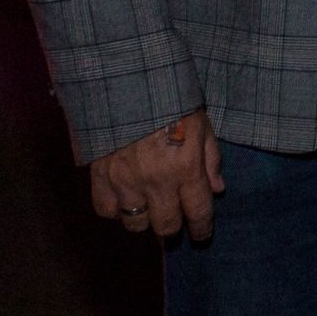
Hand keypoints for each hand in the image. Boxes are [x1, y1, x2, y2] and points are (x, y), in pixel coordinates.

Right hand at [89, 110, 223, 240]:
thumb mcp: (202, 123)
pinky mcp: (99, 176)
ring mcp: (125, 181)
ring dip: (145, 221)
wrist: (126, 81)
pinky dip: (116, 210)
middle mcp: (156, 181)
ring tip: (149, 209)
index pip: (198, 212)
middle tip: (175, 223)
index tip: (201, 234)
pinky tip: (124, 200)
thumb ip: (210, 159)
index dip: (202, 229)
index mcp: (186, 167)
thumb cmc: (171, 99)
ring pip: (135, 224)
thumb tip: (218, 190)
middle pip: (165, 226)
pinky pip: (106, 210)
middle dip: (174, 229)